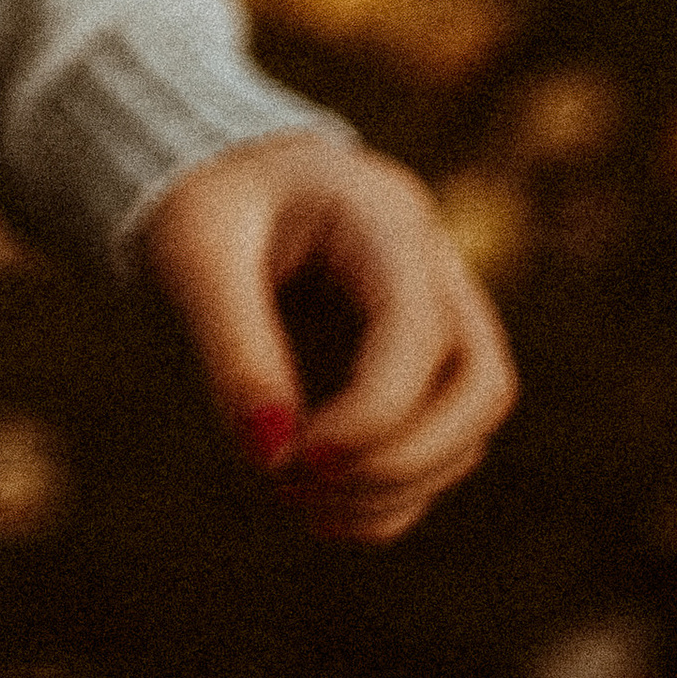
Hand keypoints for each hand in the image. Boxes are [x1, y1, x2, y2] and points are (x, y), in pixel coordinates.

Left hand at [140, 129, 517, 541]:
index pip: (420, 331)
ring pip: (467, 432)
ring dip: (391, 489)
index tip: (296, 458)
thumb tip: (272, 458)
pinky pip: (435, 453)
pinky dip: (384, 497)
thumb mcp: (195, 253)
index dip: (374, 414)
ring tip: (287, 494)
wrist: (216, 173)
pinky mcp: (416, 371)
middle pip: (481, 387)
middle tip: (301, 483)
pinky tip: (310, 504)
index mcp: (384, 216)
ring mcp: (436, 322)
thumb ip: (233, 348)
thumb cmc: (205, 199)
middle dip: (404, 459)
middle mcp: (432, 270)